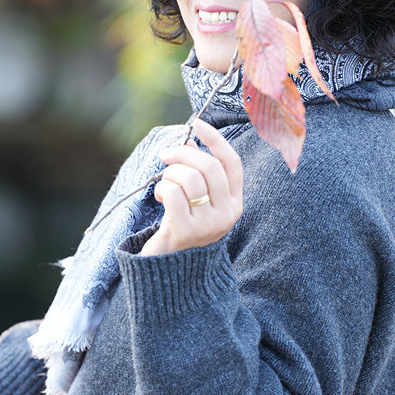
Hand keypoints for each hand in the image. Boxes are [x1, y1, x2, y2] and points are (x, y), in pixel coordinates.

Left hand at [141, 119, 243, 255]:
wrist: (171, 271)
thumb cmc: (182, 228)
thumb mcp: (196, 199)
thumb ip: (198, 173)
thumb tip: (190, 143)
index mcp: (234, 203)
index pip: (231, 163)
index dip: (215, 139)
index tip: (197, 123)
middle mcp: (227, 214)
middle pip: (209, 167)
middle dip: (182, 154)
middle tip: (165, 156)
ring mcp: (208, 224)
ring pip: (189, 179)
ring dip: (169, 174)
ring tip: (163, 185)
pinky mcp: (186, 232)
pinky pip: (174, 194)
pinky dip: (163, 189)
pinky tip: (160, 198)